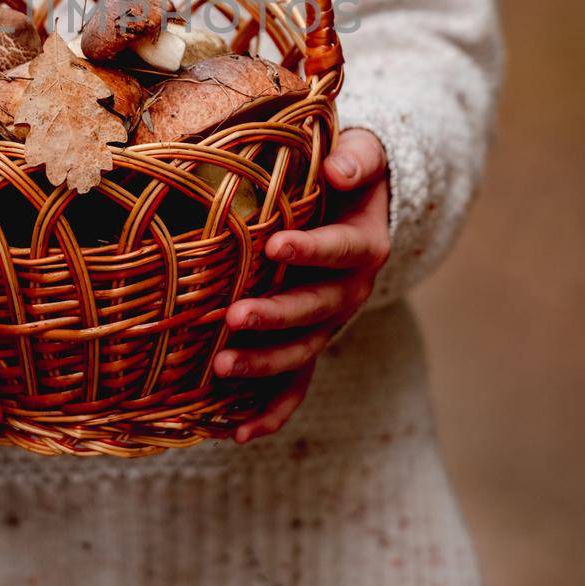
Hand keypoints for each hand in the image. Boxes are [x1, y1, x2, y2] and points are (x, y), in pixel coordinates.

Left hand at [215, 128, 390, 443]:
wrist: (358, 209)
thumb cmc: (347, 173)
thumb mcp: (363, 153)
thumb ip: (358, 158)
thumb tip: (341, 170)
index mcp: (363, 246)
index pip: (341, 250)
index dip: (311, 250)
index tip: (276, 245)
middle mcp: (348, 292)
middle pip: (316, 310)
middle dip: (276, 316)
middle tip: (235, 316)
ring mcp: (326, 324)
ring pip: (301, 352)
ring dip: (264, 364)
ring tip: (221, 366)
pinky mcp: (306, 343)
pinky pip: (293, 386)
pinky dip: (269, 412)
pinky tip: (235, 433)